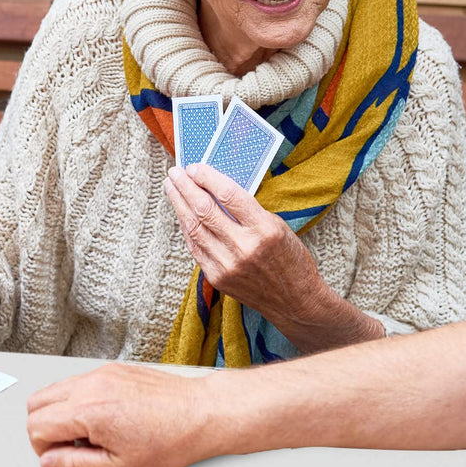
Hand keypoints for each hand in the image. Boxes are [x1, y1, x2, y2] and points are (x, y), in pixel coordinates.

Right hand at [27, 362, 215, 466]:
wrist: (202, 413)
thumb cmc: (170, 440)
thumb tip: (49, 463)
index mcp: (88, 410)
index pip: (36, 425)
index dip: (43, 449)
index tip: (63, 458)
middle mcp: (91, 385)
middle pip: (36, 402)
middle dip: (44, 428)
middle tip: (69, 447)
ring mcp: (102, 372)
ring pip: (55, 389)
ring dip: (60, 413)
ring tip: (89, 434)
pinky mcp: (114, 369)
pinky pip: (79, 382)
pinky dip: (78, 401)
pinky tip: (104, 419)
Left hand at [164, 165, 326, 322]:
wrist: (294, 300)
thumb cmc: (290, 259)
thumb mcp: (277, 226)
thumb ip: (248, 210)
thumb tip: (217, 190)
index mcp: (264, 229)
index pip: (228, 195)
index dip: (208, 177)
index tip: (195, 167)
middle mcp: (244, 247)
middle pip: (205, 209)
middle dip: (186, 187)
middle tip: (175, 172)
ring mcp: (228, 265)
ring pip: (194, 227)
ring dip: (179, 204)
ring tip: (171, 188)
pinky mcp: (217, 278)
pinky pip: (195, 247)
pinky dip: (186, 227)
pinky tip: (181, 214)